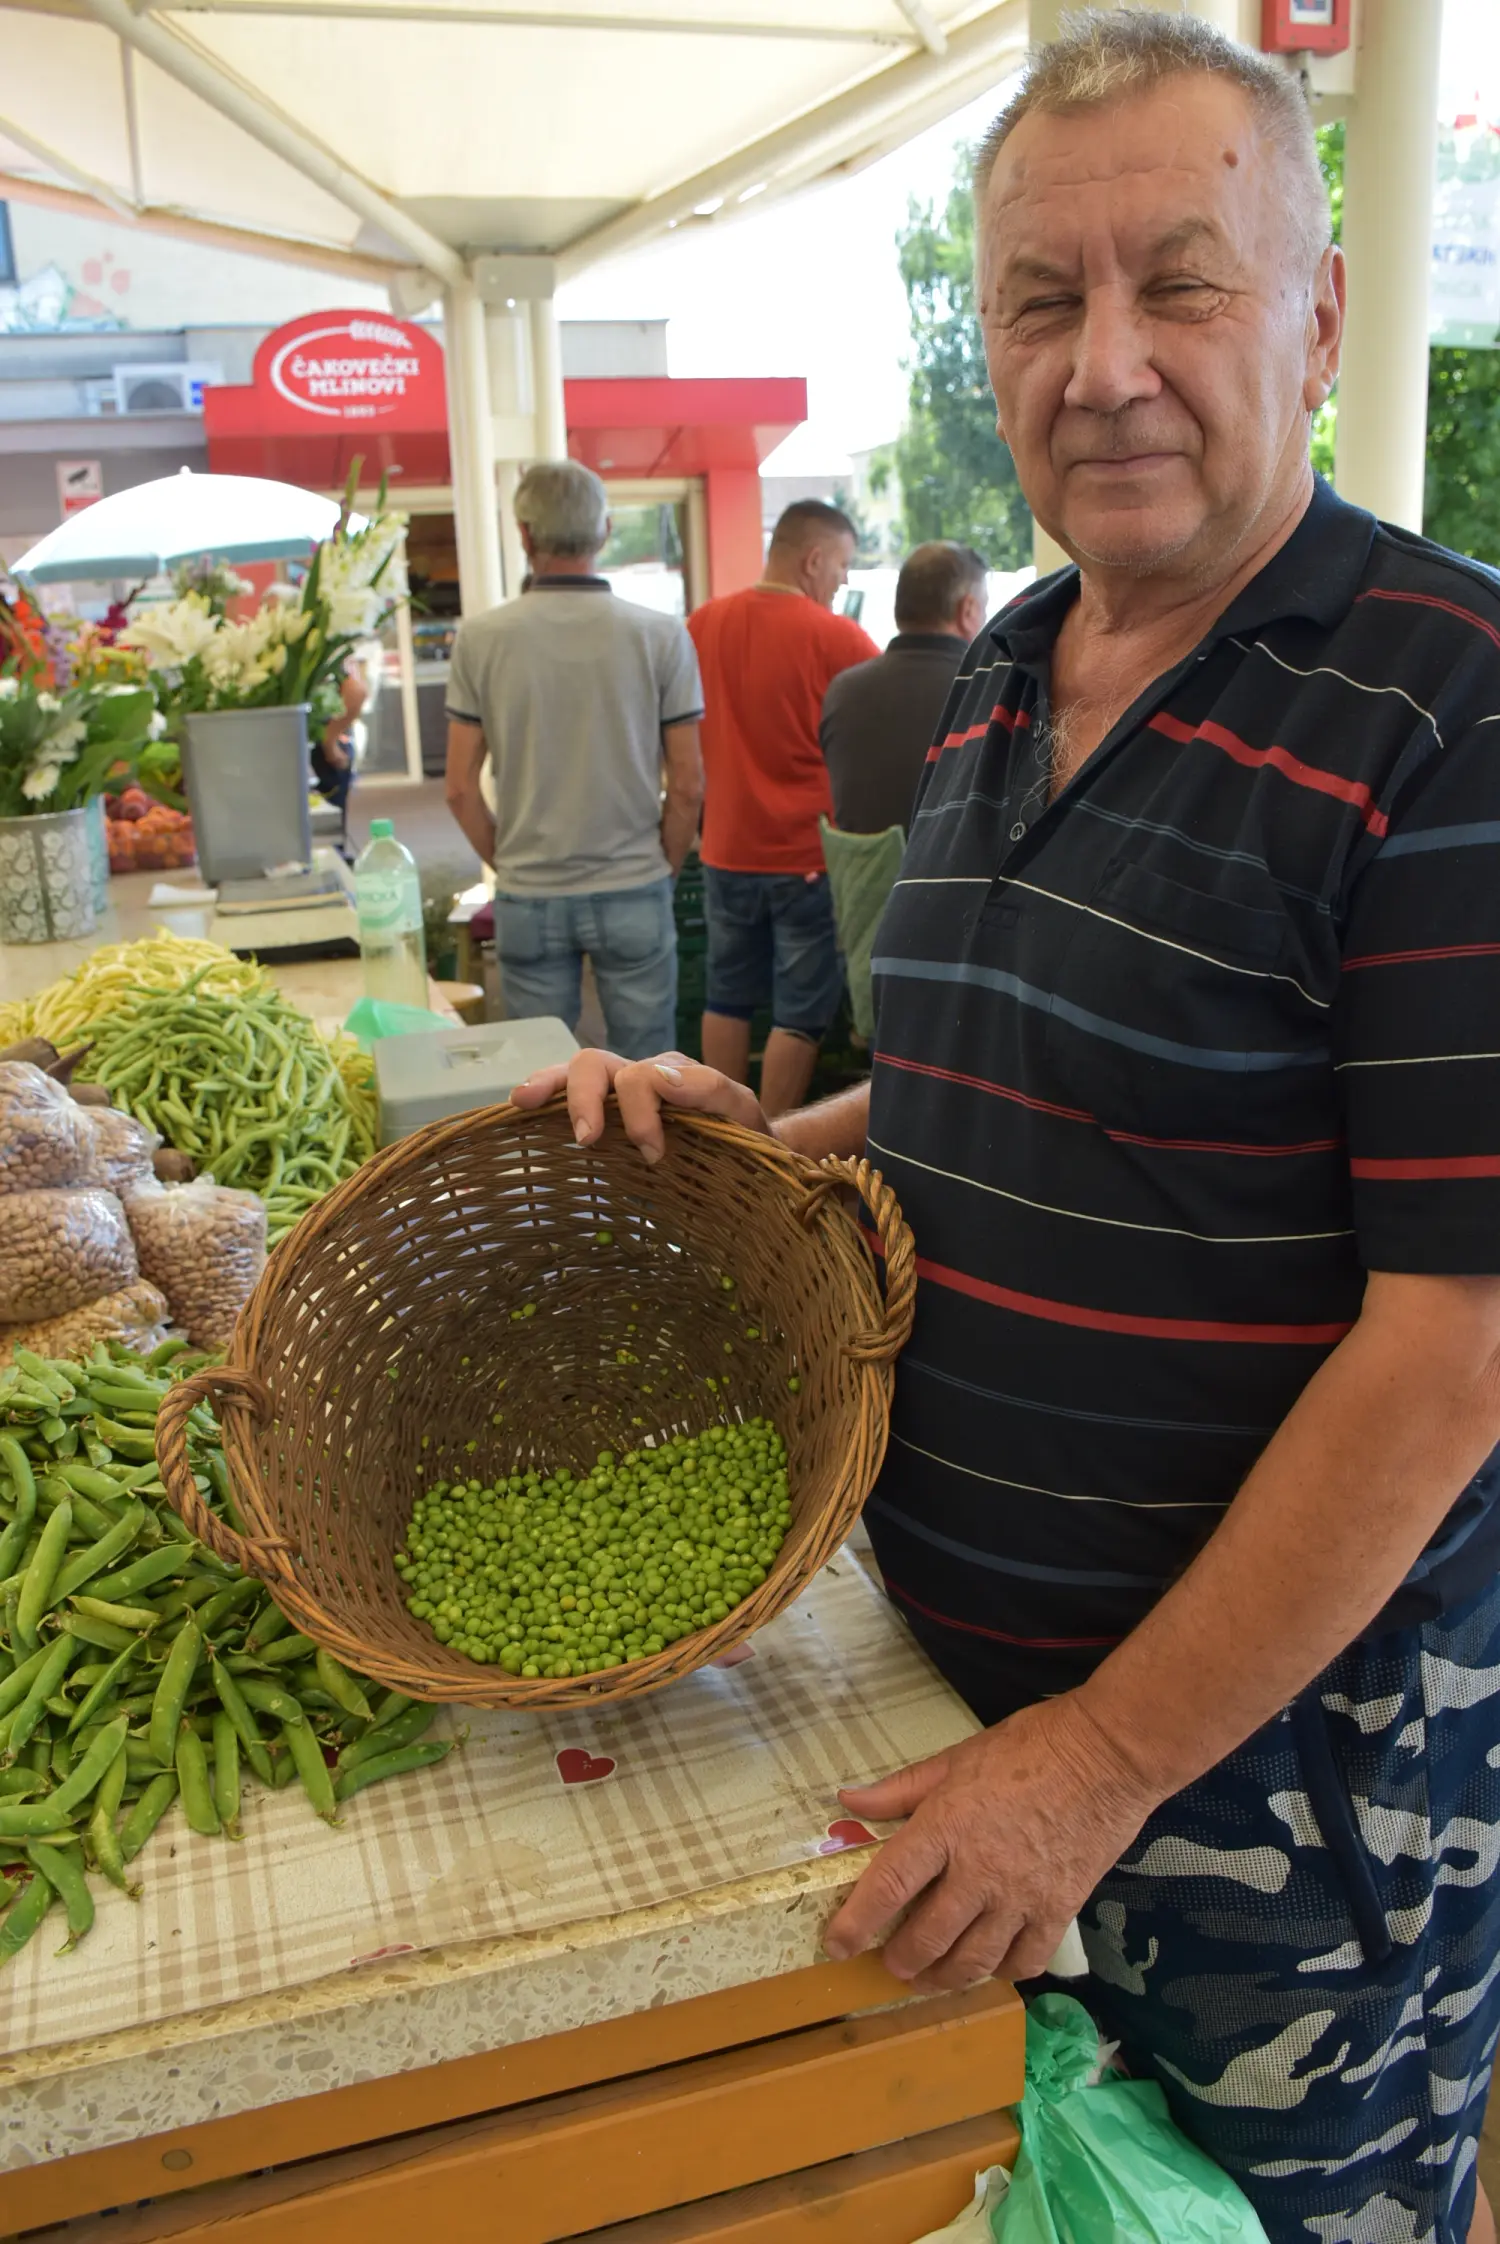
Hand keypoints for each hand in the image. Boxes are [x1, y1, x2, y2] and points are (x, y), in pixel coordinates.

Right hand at [511, 1049, 769, 1164]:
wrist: (747, 1156)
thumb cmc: (743, 1135)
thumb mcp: (742, 1112)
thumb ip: (712, 1090)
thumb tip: (662, 1078)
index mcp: (671, 1073)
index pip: (642, 1075)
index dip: (640, 1113)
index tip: (652, 1153)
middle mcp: (637, 1077)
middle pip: (595, 1063)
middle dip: (584, 1097)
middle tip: (587, 1139)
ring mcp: (614, 1096)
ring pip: (573, 1072)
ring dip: (549, 1087)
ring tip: (525, 1102)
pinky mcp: (600, 1118)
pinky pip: (563, 1099)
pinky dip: (540, 1098)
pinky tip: (518, 1110)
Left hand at [823, 1695, 1157, 1992]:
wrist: (1106, 1756)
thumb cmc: (1027, 1748)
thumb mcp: (955, 1758)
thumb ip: (900, 1790)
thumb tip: (848, 1801)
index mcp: (945, 1828)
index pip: (888, 1886)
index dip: (855, 1923)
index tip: (837, 1945)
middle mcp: (978, 1872)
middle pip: (927, 1938)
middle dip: (900, 1960)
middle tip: (890, 1962)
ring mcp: (1021, 1898)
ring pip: (973, 1961)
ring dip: (943, 1977)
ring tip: (929, 1977)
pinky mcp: (1059, 1911)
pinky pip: (1024, 1961)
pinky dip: (1002, 1972)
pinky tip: (990, 1966)